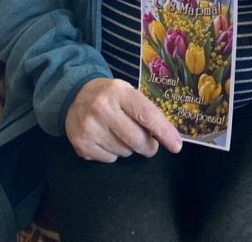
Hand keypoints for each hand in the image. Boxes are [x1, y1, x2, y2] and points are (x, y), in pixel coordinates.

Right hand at [65, 77, 182, 162]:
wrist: (75, 96)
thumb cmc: (110, 96)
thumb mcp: (127, 93)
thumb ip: (144, 110)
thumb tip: (166, 135)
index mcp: (119, 91)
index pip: (146, 115)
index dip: (164, 132)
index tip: (176, 146)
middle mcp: (102, 108)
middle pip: (137, 139)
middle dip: (149, 146)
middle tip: (150, 145)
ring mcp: (90, 127)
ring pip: (124, 152)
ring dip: (129, 148)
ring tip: (121, 134)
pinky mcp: (81, 144)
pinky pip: (110, 159)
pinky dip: (114, 153)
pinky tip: (107, 139)